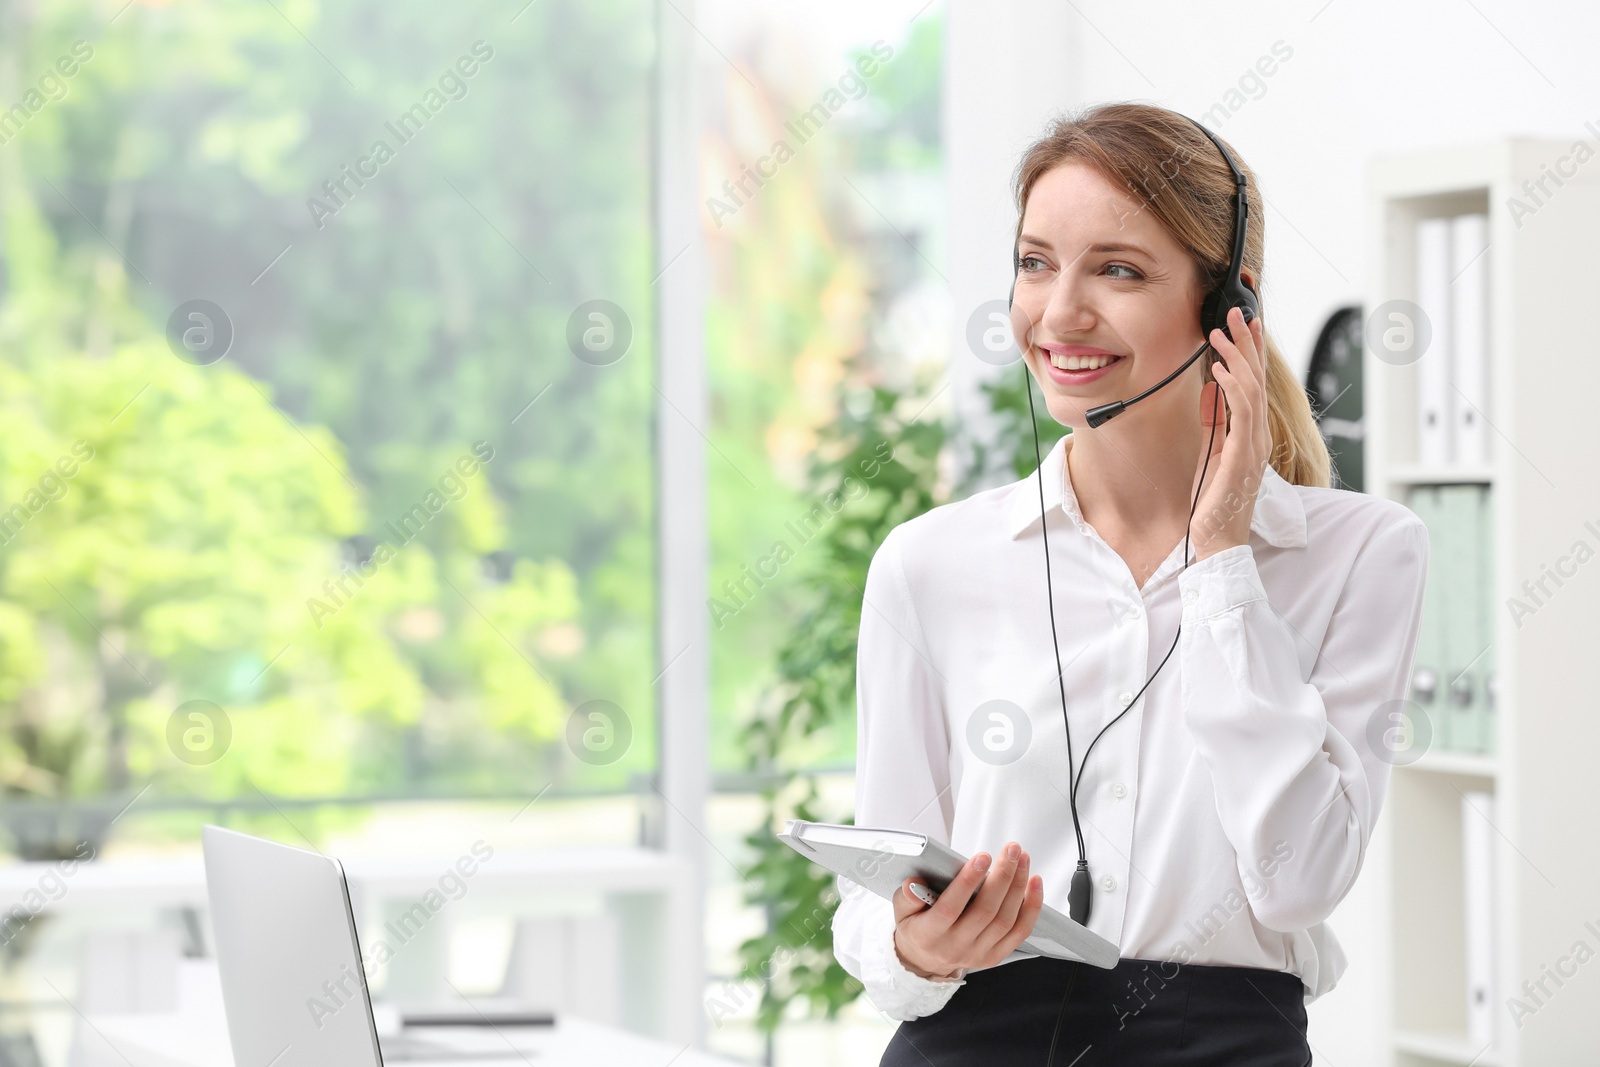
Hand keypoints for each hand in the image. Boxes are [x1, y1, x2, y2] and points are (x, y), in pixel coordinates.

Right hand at [891, 841, 1044, 979]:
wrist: (925, 959)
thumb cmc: (916, 926)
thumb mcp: (901, 910)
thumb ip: (906, 896)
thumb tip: (913, 883)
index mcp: (929, 934)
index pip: (950, 908)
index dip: (967, 882)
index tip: (982, 857)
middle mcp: (956, 947)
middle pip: (985, 912)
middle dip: (1002, 877)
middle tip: (1010, 850)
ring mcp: (978, 953)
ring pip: (1005, 919)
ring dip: (1018, 886)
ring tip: (1022, 858)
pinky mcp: (995, 955)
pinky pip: (1020, 931)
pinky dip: (1032, 907)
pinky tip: (1034, 883)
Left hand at [1189, 306, 1270, 561]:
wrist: (1218, 540)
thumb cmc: (1215, 502)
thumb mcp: (1212, 452)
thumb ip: (1215, 423)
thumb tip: (1210, 392)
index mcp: (1252, 434)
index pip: (1255, 385)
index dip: (1251, 354)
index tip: (1244, 326)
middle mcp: (1258, 436)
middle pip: (1257, 379)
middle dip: (1247, 344)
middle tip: (1236, 314)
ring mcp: (1254, 444)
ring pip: (1251, 388)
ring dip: (1236, 357)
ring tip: (1220, 334)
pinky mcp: (1243, 454)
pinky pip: (1240, 413)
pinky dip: (1230, 387)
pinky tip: (1219, 370)